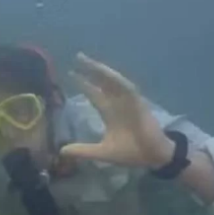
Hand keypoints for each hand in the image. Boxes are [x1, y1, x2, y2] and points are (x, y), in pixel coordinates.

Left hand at [60, 52, 174, 168]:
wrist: (152, 157)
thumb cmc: (130, 153)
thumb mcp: (102, 152)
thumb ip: (83, 150)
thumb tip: (61, 151)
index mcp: (109, 113)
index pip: (94, 94)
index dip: (84, 84)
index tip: (71, 74)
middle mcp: (118, 104)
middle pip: (103, 83)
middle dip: (91, 70)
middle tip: (78, 57)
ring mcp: (129, 102)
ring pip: (114, 82)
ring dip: (104, 71)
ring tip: (90, 62)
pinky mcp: (139, 104)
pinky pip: (129, 89)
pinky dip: (120, 82)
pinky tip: (109, 75)